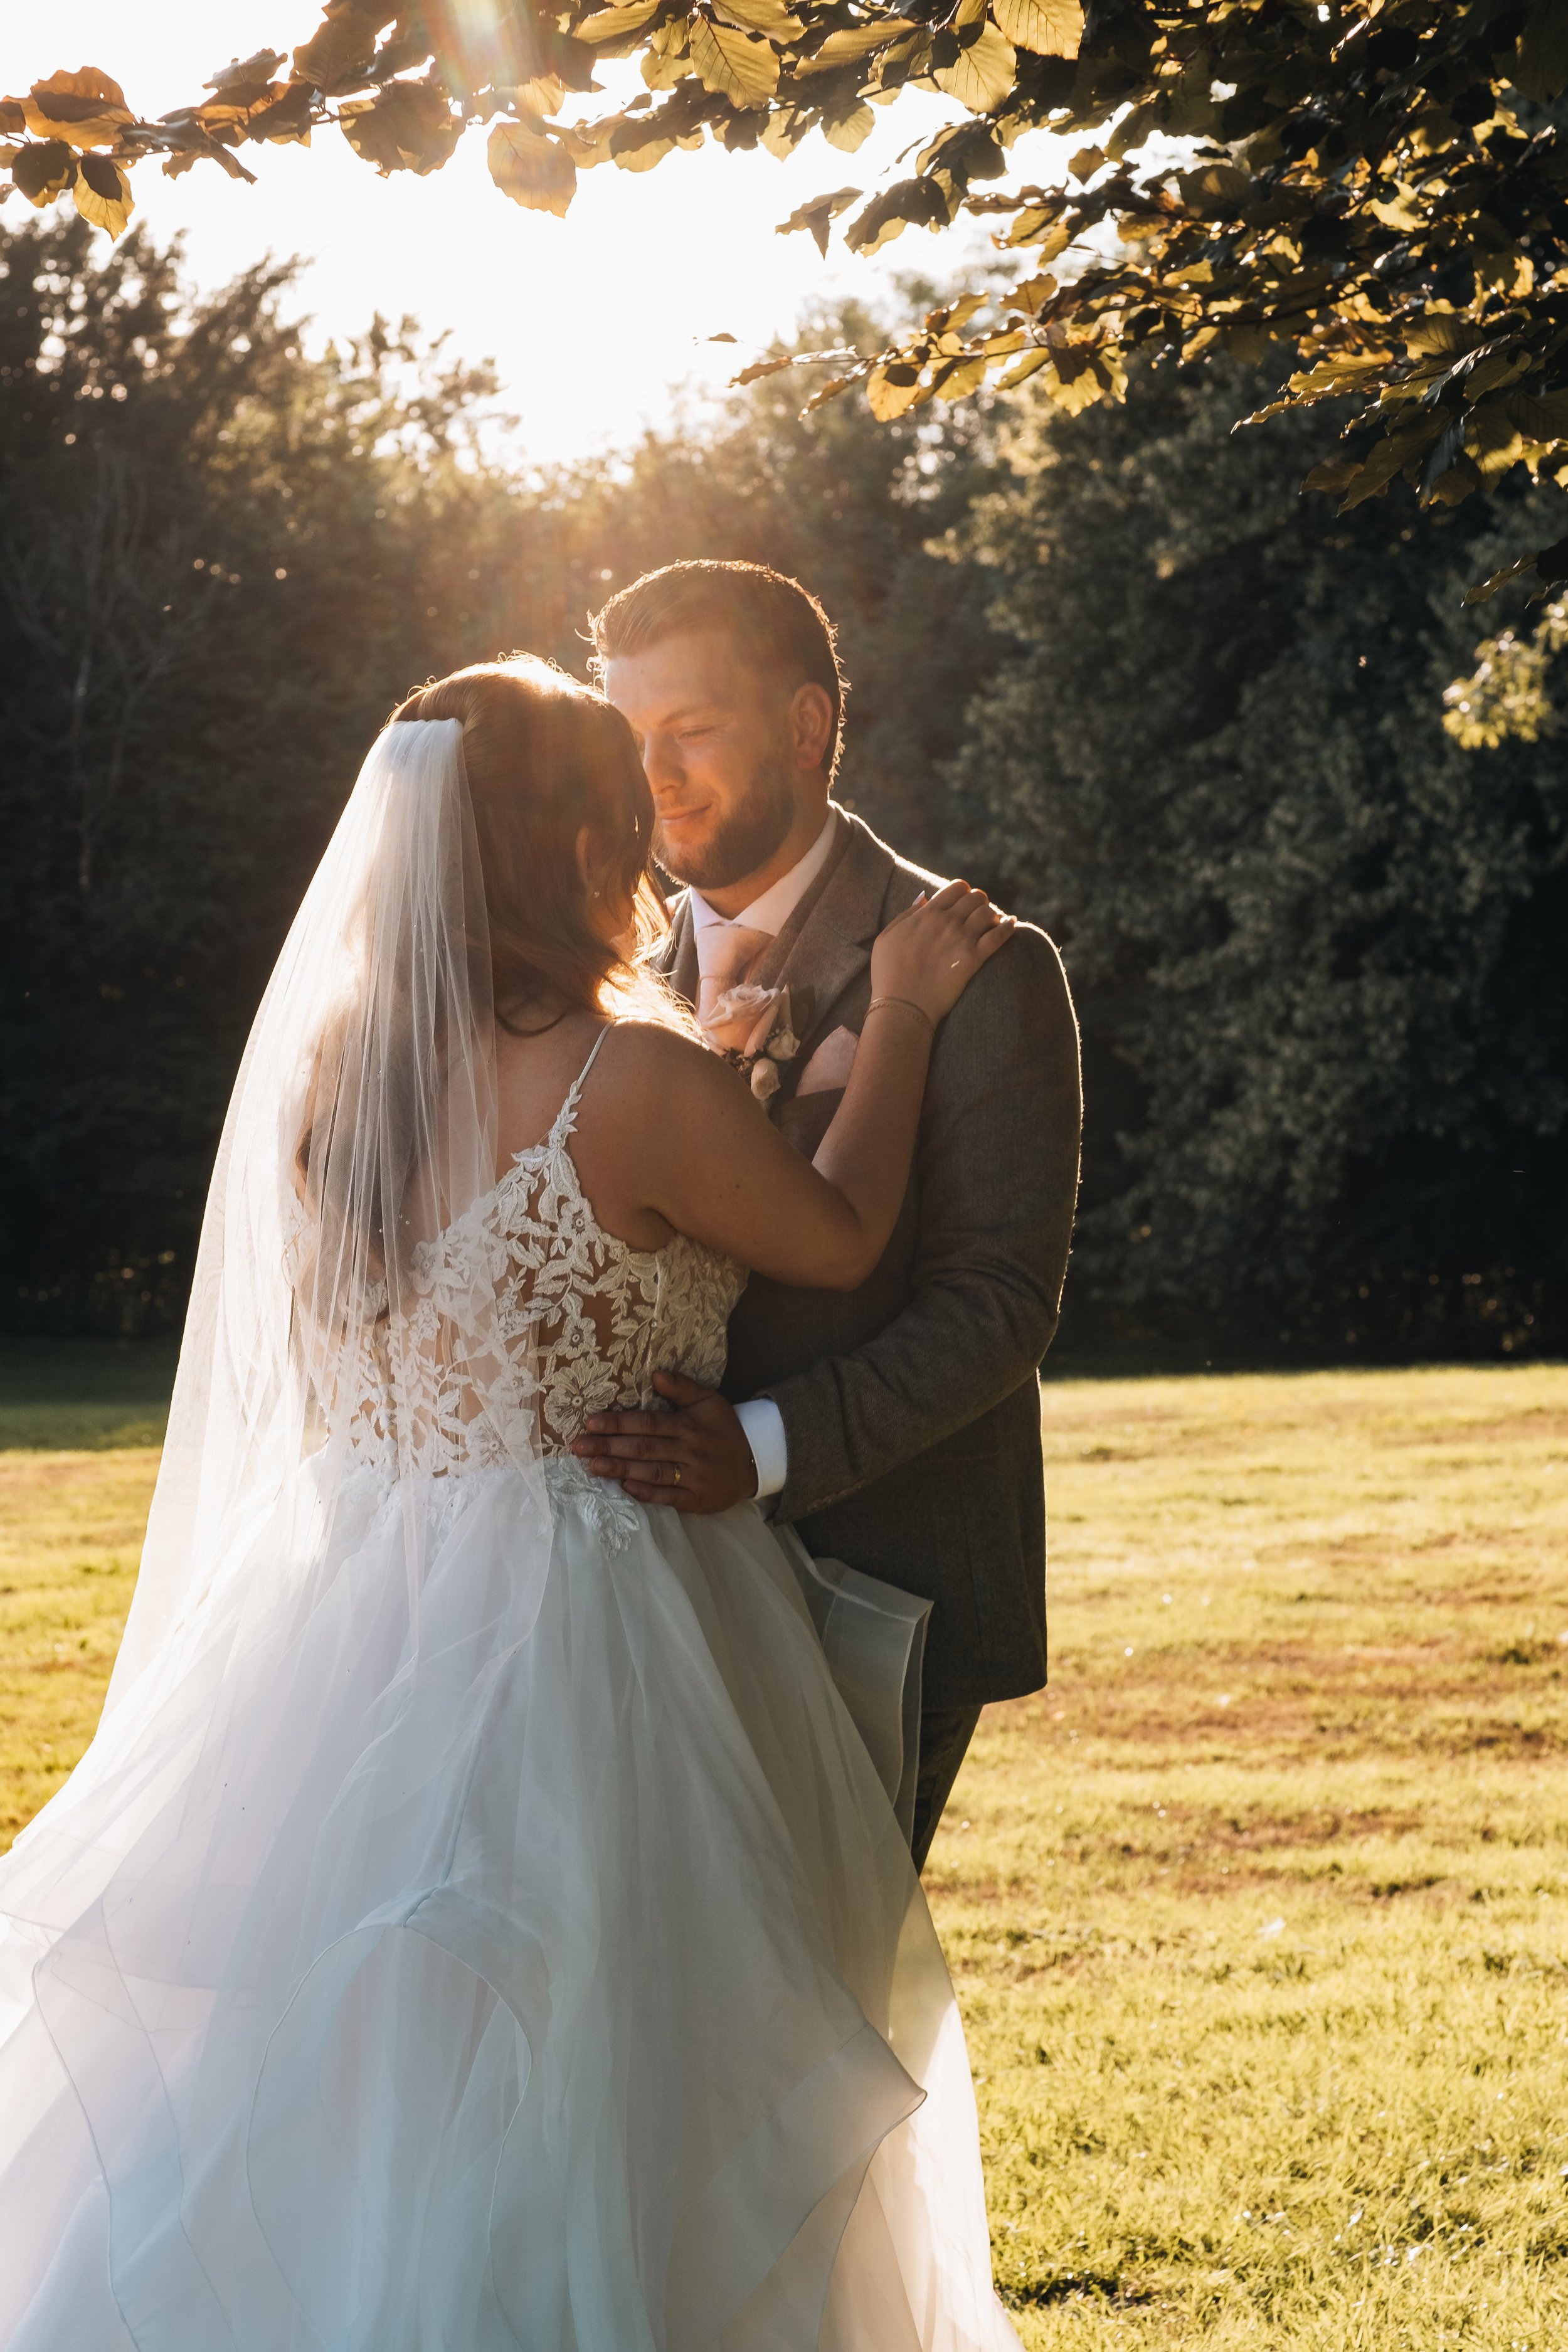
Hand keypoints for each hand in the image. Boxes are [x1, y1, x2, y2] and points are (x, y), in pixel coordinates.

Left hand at [571, 1370, 759, 1512]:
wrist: (755, 1463)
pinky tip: (625, 1487)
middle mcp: (689, 1450)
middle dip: (609, 1446)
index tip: (591, 1422)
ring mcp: (692, 1477)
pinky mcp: (695, 1499)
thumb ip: (682, 1387)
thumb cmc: (724, 1429)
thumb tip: (655, 1374)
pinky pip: (668, 1496)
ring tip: (593, 1465)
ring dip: (620, 1469)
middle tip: (579, 1446)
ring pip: (652, 1472)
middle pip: (644, 1448)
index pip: (648, 1423)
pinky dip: (646, 1493)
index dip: (619, 1423)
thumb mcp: (709, 1401)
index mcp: (689, 1425)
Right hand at [870, 879, 1014, 1026]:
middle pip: (976, 897)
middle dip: (979, 903)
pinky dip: (1008, 927)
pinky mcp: (974, 959)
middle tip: (977, 915)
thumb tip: (925, 899)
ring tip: (990, 925)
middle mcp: (946, 922)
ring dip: (992, 915)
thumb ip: (906, 915)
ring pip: (989, 912)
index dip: (963, 892)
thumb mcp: (887, 937)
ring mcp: (962, 939)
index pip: (957, 887)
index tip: (963, 903)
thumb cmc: (888, 974)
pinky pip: (999, 935)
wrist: (902, 1005)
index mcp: (927, 914)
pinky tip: (1011, 925)